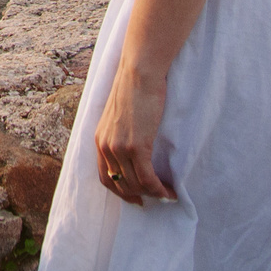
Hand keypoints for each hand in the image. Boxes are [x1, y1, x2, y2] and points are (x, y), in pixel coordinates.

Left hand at [91, 64, 176, 205]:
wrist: (139, 73)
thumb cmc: (134, 88)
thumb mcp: (118, 114)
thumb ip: (119, 133)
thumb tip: (132, 148)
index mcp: (99, 139)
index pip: (105, 177)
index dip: (121, 191)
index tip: (136, 198)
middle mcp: (106, 146)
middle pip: (121, 184)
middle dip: (140, 196)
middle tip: (157, 195)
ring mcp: (120, 148)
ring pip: (135, 185)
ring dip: (153, 194)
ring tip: (167, 193)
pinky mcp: (136, 146)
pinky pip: (148, 179)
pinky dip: (159, 189)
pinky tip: (170, 190)